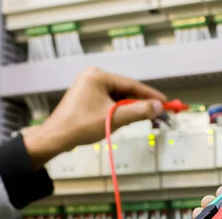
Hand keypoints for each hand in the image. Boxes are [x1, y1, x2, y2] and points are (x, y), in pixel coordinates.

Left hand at [23, 67, 166, 168]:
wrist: (56, 138)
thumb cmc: (81, 126)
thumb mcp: (115, 118)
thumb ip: (139, 111)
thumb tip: (159, 107)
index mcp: (98, 76)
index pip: (131, 84)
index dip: (151, 95)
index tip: (166, 102)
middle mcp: (93, 76)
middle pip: (125, 90)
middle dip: (141, 103)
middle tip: (159, 112)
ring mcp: (88, 86)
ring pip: (118, 97)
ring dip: (130, 108)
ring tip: (144, 118)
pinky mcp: (86, 97)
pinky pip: (109, 101)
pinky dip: (119, 110)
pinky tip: (126, 119)